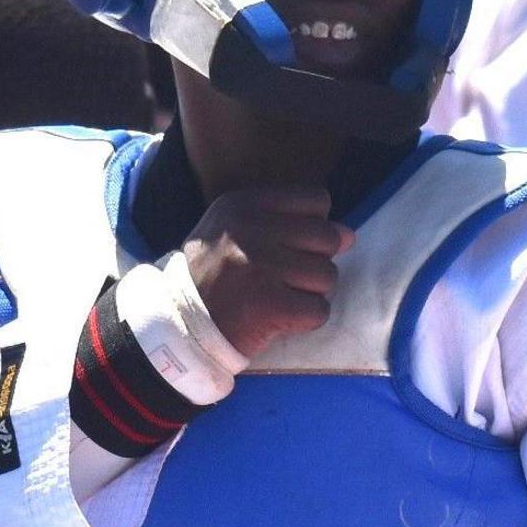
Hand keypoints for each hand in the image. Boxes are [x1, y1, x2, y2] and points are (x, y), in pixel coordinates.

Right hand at [178, 187, 350, 358]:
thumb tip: (350, 234)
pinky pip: (319, 311)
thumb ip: (291, 224)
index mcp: (243, 204)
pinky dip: (304, 320)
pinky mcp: (271, 305)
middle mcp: (252, 229)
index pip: (316, 200)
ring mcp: (262, 267)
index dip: (313, 227)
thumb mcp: (233, 231)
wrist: (176, 325)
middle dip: (315, 262)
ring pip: (327, 276)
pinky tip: (276, 319)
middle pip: (328, 237)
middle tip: (284, 280)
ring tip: (277, 299)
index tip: (289, 247)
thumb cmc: (212, 276)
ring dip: (310, 293)